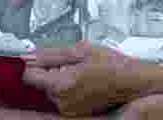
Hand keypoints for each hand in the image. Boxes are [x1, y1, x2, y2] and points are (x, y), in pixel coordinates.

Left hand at [22, 41, 142, 116]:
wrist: (133, 83)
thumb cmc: (113, 66)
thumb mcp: (80, 51)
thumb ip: (50, 54)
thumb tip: (30, 55)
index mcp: (61, 85)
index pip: (29, 75)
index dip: (32, 63)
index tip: (36, 58)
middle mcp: (62, 101)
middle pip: (40, 82)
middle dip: (49, 70)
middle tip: (68, 62)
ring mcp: (69, 109)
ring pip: (51, 89)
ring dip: (59, 78)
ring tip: (79, 70)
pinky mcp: (76, 112)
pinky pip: (62, 97)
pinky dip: (68, 87)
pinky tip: (82, 80)